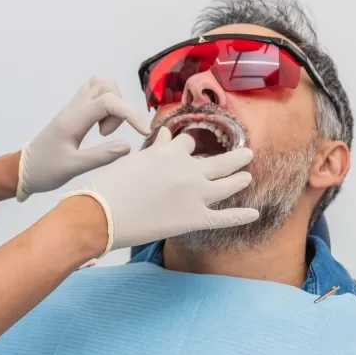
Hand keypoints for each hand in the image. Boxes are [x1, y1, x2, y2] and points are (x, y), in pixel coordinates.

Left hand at [16, 76, 151, 200]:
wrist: (23, 169)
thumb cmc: (45, 170)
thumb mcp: (73, 168)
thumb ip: (100, 156)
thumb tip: (128, 146)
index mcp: (73, 119)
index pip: (108, 101)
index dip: (130, 113)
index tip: (143, 133)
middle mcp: (74, 107)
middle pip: (106, 86)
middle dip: (119, 109)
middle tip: (106, 135)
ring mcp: (73, 106)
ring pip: (101, 85)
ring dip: (113, 103)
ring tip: (104, 130)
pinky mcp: (74, 111)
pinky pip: (94, 92)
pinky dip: (106, 102)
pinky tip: (101, 124)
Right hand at [68, 127, 258, 252]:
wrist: (100, 213)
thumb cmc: (108, 187)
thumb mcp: (131, 160)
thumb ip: (155, 150)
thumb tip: (166, 136)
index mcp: (168, 153)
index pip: (187, 143)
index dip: (190, 146)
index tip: (193, 148)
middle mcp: (187, 170)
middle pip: (220, 160)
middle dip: (235, 156)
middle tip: (246, 153)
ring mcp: (195, 194)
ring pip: (229, 184)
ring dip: (240, 179)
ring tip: (248, 177)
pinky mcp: (194, 218)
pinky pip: (225, 217)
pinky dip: (241, 216)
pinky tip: (254, 214)